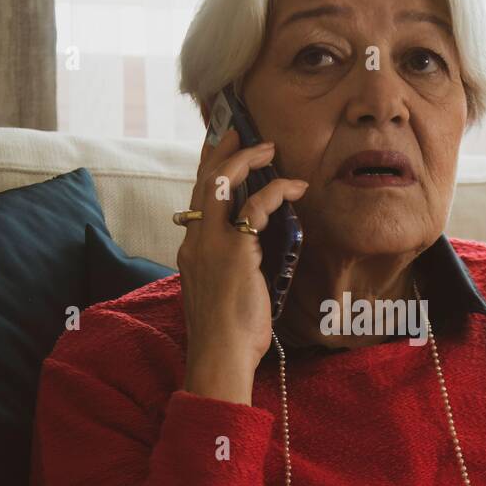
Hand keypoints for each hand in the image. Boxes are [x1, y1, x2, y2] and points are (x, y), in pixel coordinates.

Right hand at [178, 126, 307, 401]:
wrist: (220, 356)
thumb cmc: (227, 334)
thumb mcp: (222, 292)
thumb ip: (229, 266)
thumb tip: (250, 252)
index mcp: (190, 249)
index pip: (196, 198)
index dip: (207, 169)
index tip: (219, 148)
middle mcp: (195, 240)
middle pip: (203, 180)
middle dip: (222, 150)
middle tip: (239, 130)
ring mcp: (211, 243)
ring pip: (222, 182)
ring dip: (248, 159)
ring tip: (270, 148)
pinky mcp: (234, 250)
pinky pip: (256, 206)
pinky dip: (277, 190)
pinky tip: (295, 187)